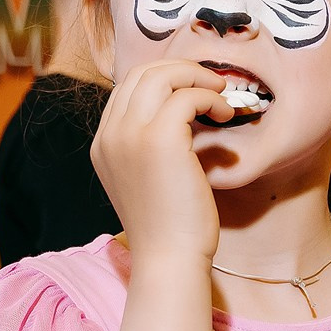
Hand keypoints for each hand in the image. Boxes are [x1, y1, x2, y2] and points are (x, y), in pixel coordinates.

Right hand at [90, 60, 231, 261]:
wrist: (170, 259)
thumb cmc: (172, 228)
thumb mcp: (153, 180)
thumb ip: (157, 148)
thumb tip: (193, 121)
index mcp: (104, 144)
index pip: (128, 90)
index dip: (164, 81)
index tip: (194, 90)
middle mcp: (110, 134)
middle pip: (141, 74)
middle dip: (181, 71)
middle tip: (212, 84)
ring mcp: (129, 134)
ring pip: (161, 76)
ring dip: (196, 78)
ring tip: (222, 95)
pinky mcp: (159, 139)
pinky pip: (186, 95)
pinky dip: (210, 98)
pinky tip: (226, 115)